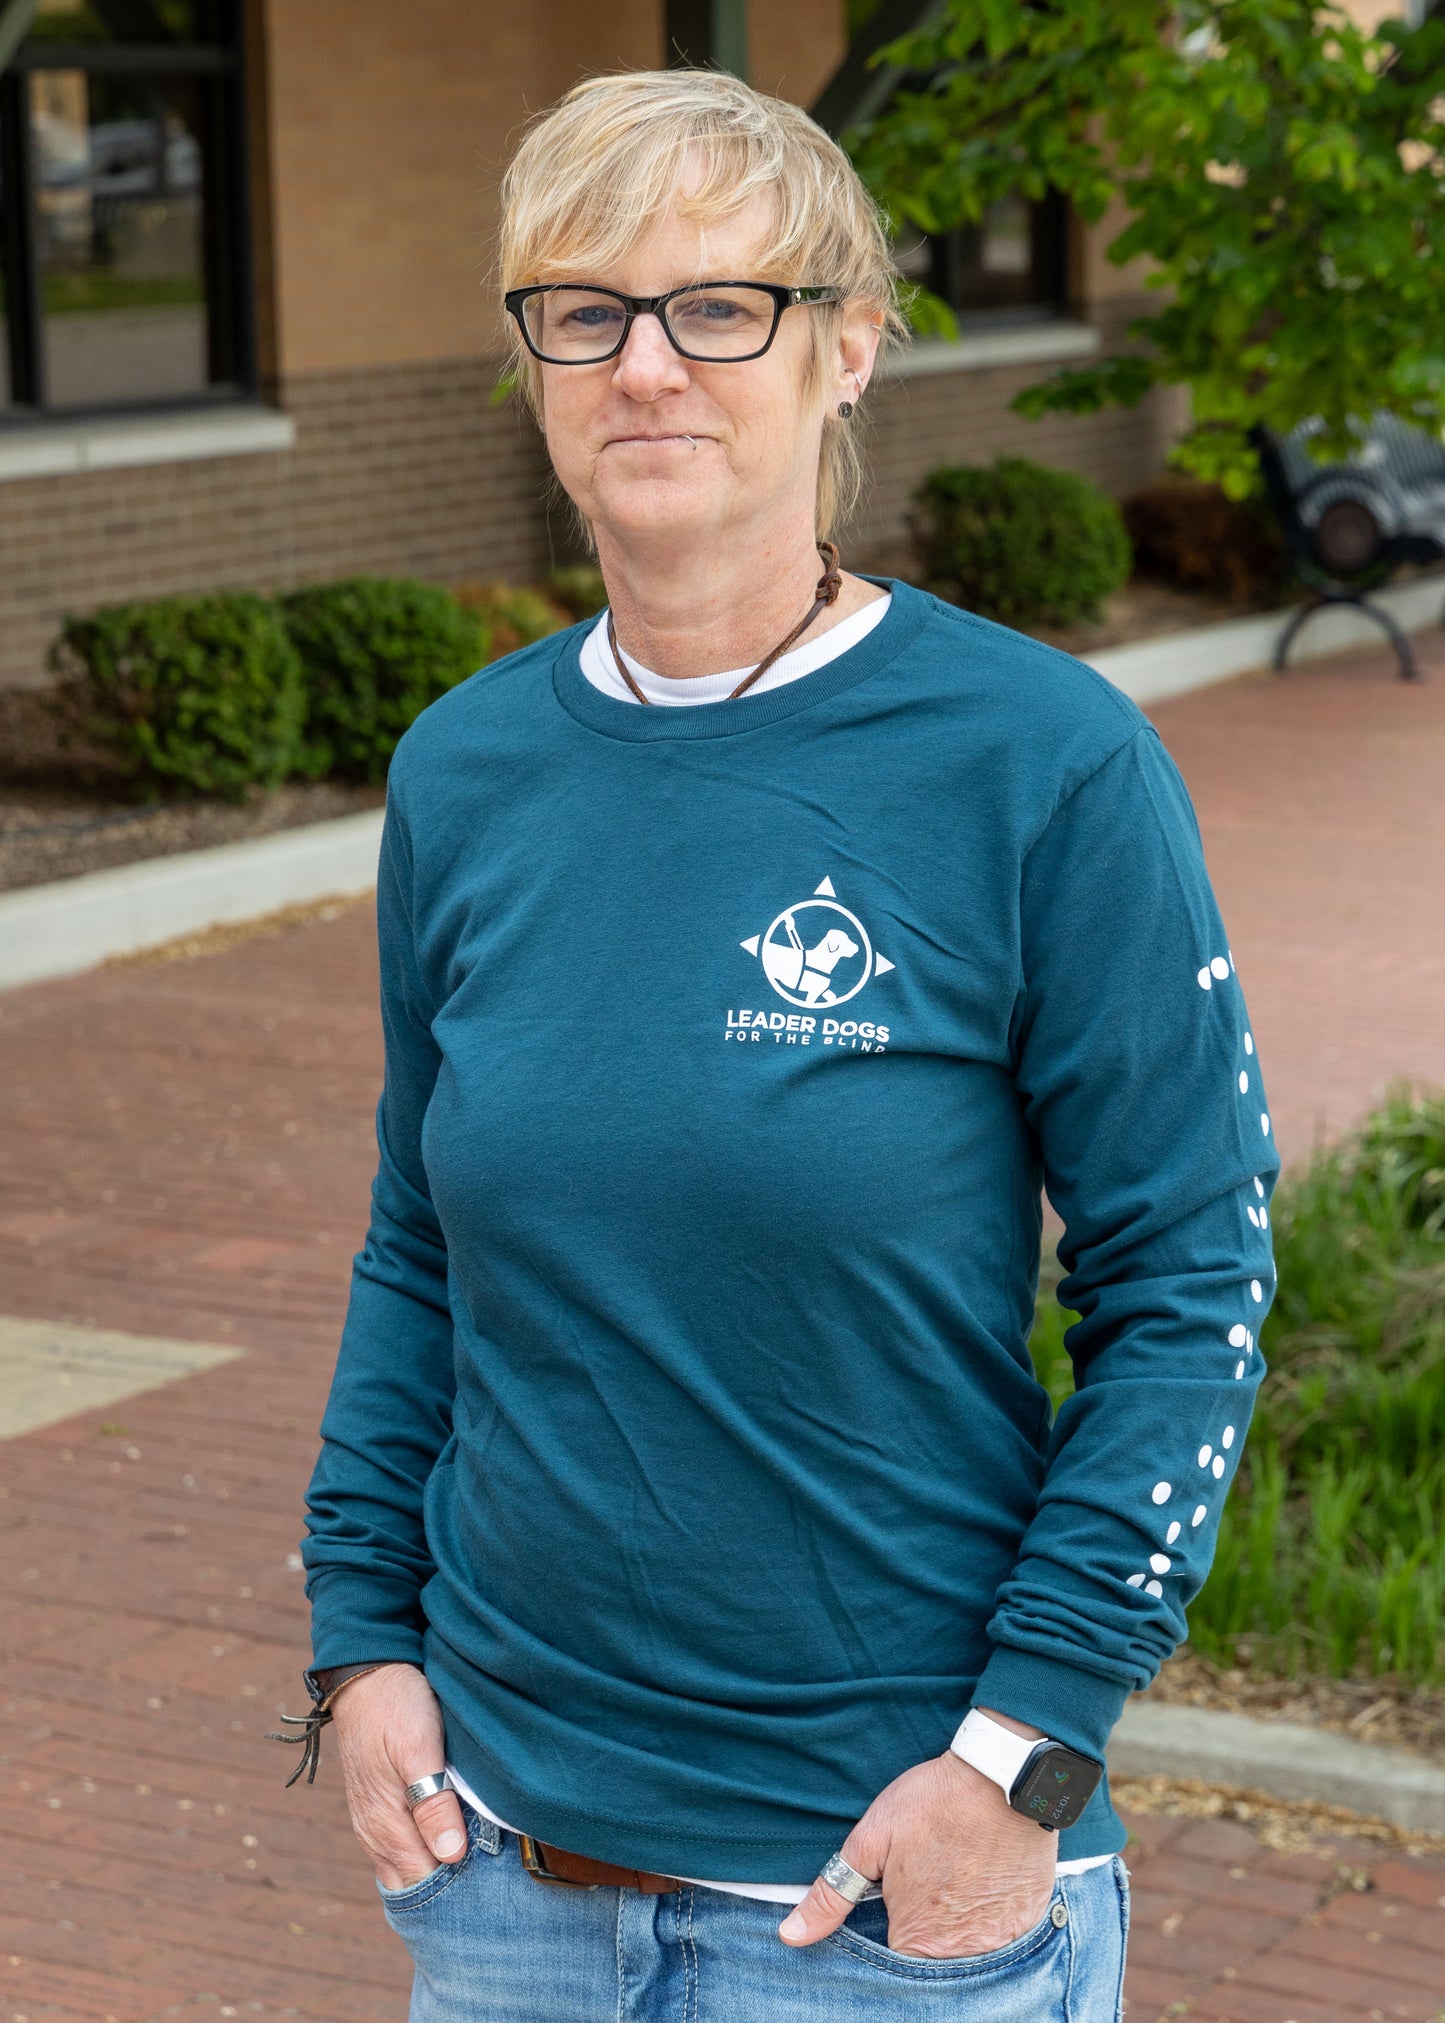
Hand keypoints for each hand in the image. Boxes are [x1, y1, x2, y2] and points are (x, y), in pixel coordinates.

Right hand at [329, 1661, 468, 1889]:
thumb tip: (450, 1855)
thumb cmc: (396, 1705)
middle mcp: (373, 1831)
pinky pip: (399, 1845)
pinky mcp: (377, 1805)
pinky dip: (424, 1851)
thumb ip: (433, 1802)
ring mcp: (372, 1820)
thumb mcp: (419, 1747)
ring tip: (476, 1864)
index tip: (488, 1881)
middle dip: (445, 1887)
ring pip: (404, 1867)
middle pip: (410, 1882)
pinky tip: (450, 1841)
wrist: (366, 1672)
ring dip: (436, 1869)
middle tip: (487, 1879)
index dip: (454, 1887)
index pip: (420, 1881)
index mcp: (385, 1823)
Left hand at [778, 1742, 1056, 1958]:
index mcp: (916, 1938)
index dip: (893, 1924)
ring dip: (961, 1921)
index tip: (900, 1893)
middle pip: (934, 1956)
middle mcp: (961, 1951)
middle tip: (932, 1875)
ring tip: (957, 1872)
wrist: (1001, 1775)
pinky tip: (986, 1876)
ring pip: (970, 1948)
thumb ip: (832, 1895)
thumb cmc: (932, 1803)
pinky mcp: (1029, 1919)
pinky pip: (1007, 1934)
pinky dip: (994, 1912)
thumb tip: (792, 1936)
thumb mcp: (870, 1840)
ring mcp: (1001, 1939)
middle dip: (927, 1924)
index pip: (894, 1961)